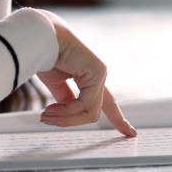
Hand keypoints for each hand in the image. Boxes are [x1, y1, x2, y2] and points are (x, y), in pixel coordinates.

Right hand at [36, 11, 136, 137]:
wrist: (40, 37)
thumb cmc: (45, 56)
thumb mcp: (56, 85)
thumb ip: (66, 101)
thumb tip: (65, 118)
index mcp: (90, 79)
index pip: (108, 103)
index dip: (118, 119)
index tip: (131, 134)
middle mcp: (98, 76)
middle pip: (93, 113)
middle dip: (70, 122)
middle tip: (47, 121)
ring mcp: (100, 73)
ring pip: (90, 113)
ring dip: (65, 118)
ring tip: (46, 115)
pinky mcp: (99, 71)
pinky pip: (85, 103)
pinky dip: (67, 110)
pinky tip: (51, 109)